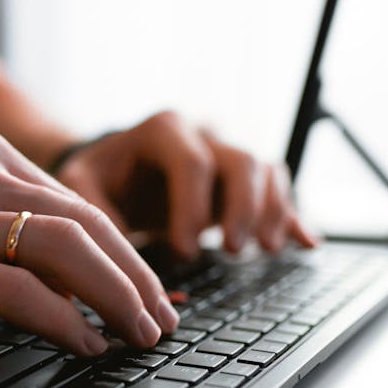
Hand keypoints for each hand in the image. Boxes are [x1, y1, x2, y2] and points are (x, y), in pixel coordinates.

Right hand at [0, 128, 178, 352]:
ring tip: (141, 333)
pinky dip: (67, 320)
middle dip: (136, 276)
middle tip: (161, 316)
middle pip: (89, 222)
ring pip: (71, 250)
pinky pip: (27, 292)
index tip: (143, 286)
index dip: (120, 250)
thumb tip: (37, 280)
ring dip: (119, 296)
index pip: (75, 202)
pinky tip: (85, 342)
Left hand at [55, 111, 316, 257]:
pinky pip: (278, 189)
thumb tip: (112, 258)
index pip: (191, 162)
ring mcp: (229, 152)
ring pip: (267, 170)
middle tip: (231, 250)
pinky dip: (292, 217)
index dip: (192, 207)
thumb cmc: (98, 176)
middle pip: (241, 160)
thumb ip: (93, 212)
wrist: (115, 165)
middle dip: (241, 207)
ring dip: (271, 211)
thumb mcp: (81, 187)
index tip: (182, 251)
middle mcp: (205, 132)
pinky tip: (306, 244)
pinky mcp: (245, 179)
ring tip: (264, 250)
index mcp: (164, 129)